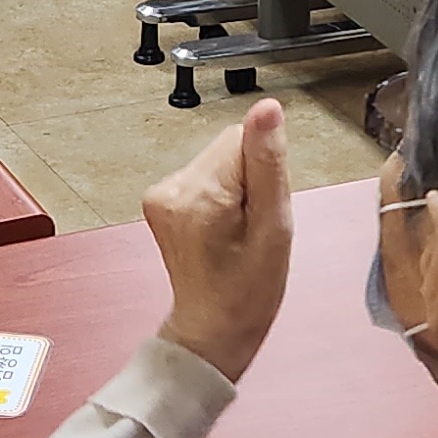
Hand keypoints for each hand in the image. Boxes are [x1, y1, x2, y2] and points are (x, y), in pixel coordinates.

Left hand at [142, 99, 294, 378]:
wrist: (214, 328)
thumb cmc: (249, 291)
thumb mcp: (276, 227)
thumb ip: (269, 163)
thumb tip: (267, 109)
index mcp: (201, 194)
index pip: (246, 137)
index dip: (267, 170)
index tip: (264, 208)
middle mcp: (171, 188)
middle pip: (230, 145)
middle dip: (251, 176)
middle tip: (254, 222)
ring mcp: (161, 195)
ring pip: (219, 159)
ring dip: (237, 186)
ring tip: (238, 229)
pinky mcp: (161, 199)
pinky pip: (205, 175)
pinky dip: (221, 195)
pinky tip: (222, 228)